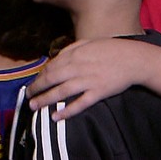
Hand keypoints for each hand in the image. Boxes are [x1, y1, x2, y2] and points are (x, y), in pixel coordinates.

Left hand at [27, 38, 146, 119]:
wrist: (132, 59)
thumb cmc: (110, 49)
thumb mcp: (88, 42)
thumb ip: (71, 49)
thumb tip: (55, 57)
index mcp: (74, 54)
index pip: (51, 67)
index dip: (40, 76)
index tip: (34, 83)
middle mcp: (78, 67)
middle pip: (51, 79)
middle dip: (37, 88)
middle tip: (28, 96)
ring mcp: (87, 81)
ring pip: (61, 92)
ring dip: (45, 99)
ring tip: (34, 106)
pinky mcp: (98, 92)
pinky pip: (79, 104)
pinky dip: (67, 111)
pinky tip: (56, 116)